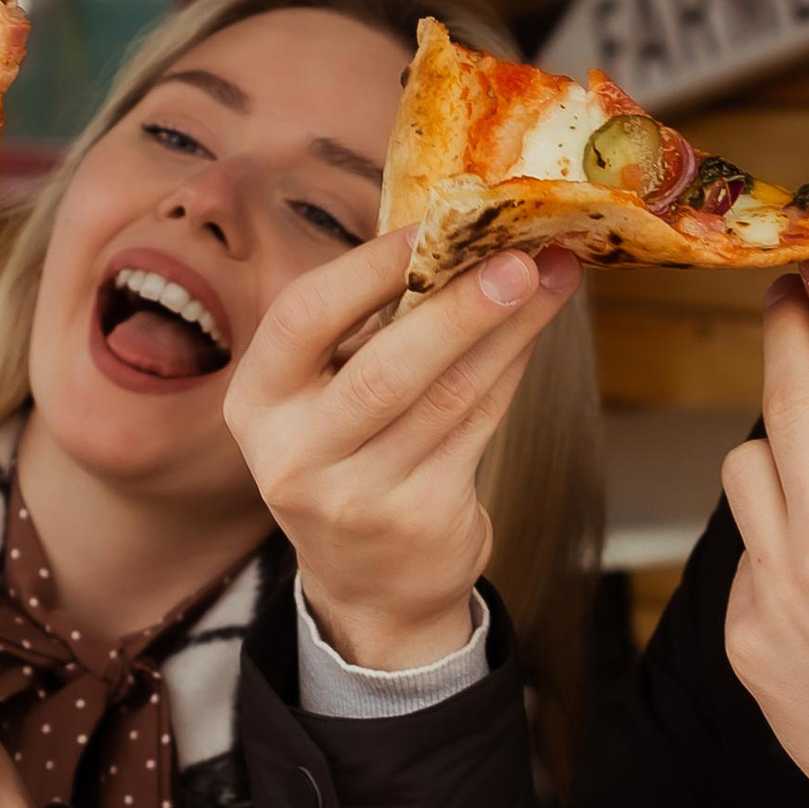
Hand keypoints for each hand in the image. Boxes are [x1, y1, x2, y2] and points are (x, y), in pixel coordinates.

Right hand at [226, 225, 583, 670]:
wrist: (369, 583)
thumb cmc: (349, 456)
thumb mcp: (322, 398)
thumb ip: (363, 326)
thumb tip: (450, 228)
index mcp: (257, 402)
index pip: (302, 318)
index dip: (368, 268)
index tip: (432, 224)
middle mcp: (294, 454)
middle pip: (385, 368)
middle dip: (459, 305)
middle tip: (517, 255)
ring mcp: (357, 496)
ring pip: (447, 396)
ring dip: (508, 328)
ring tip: (551, 274)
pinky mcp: (420, 517)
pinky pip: (477, 426)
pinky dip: (511, 368)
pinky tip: (535, 327)